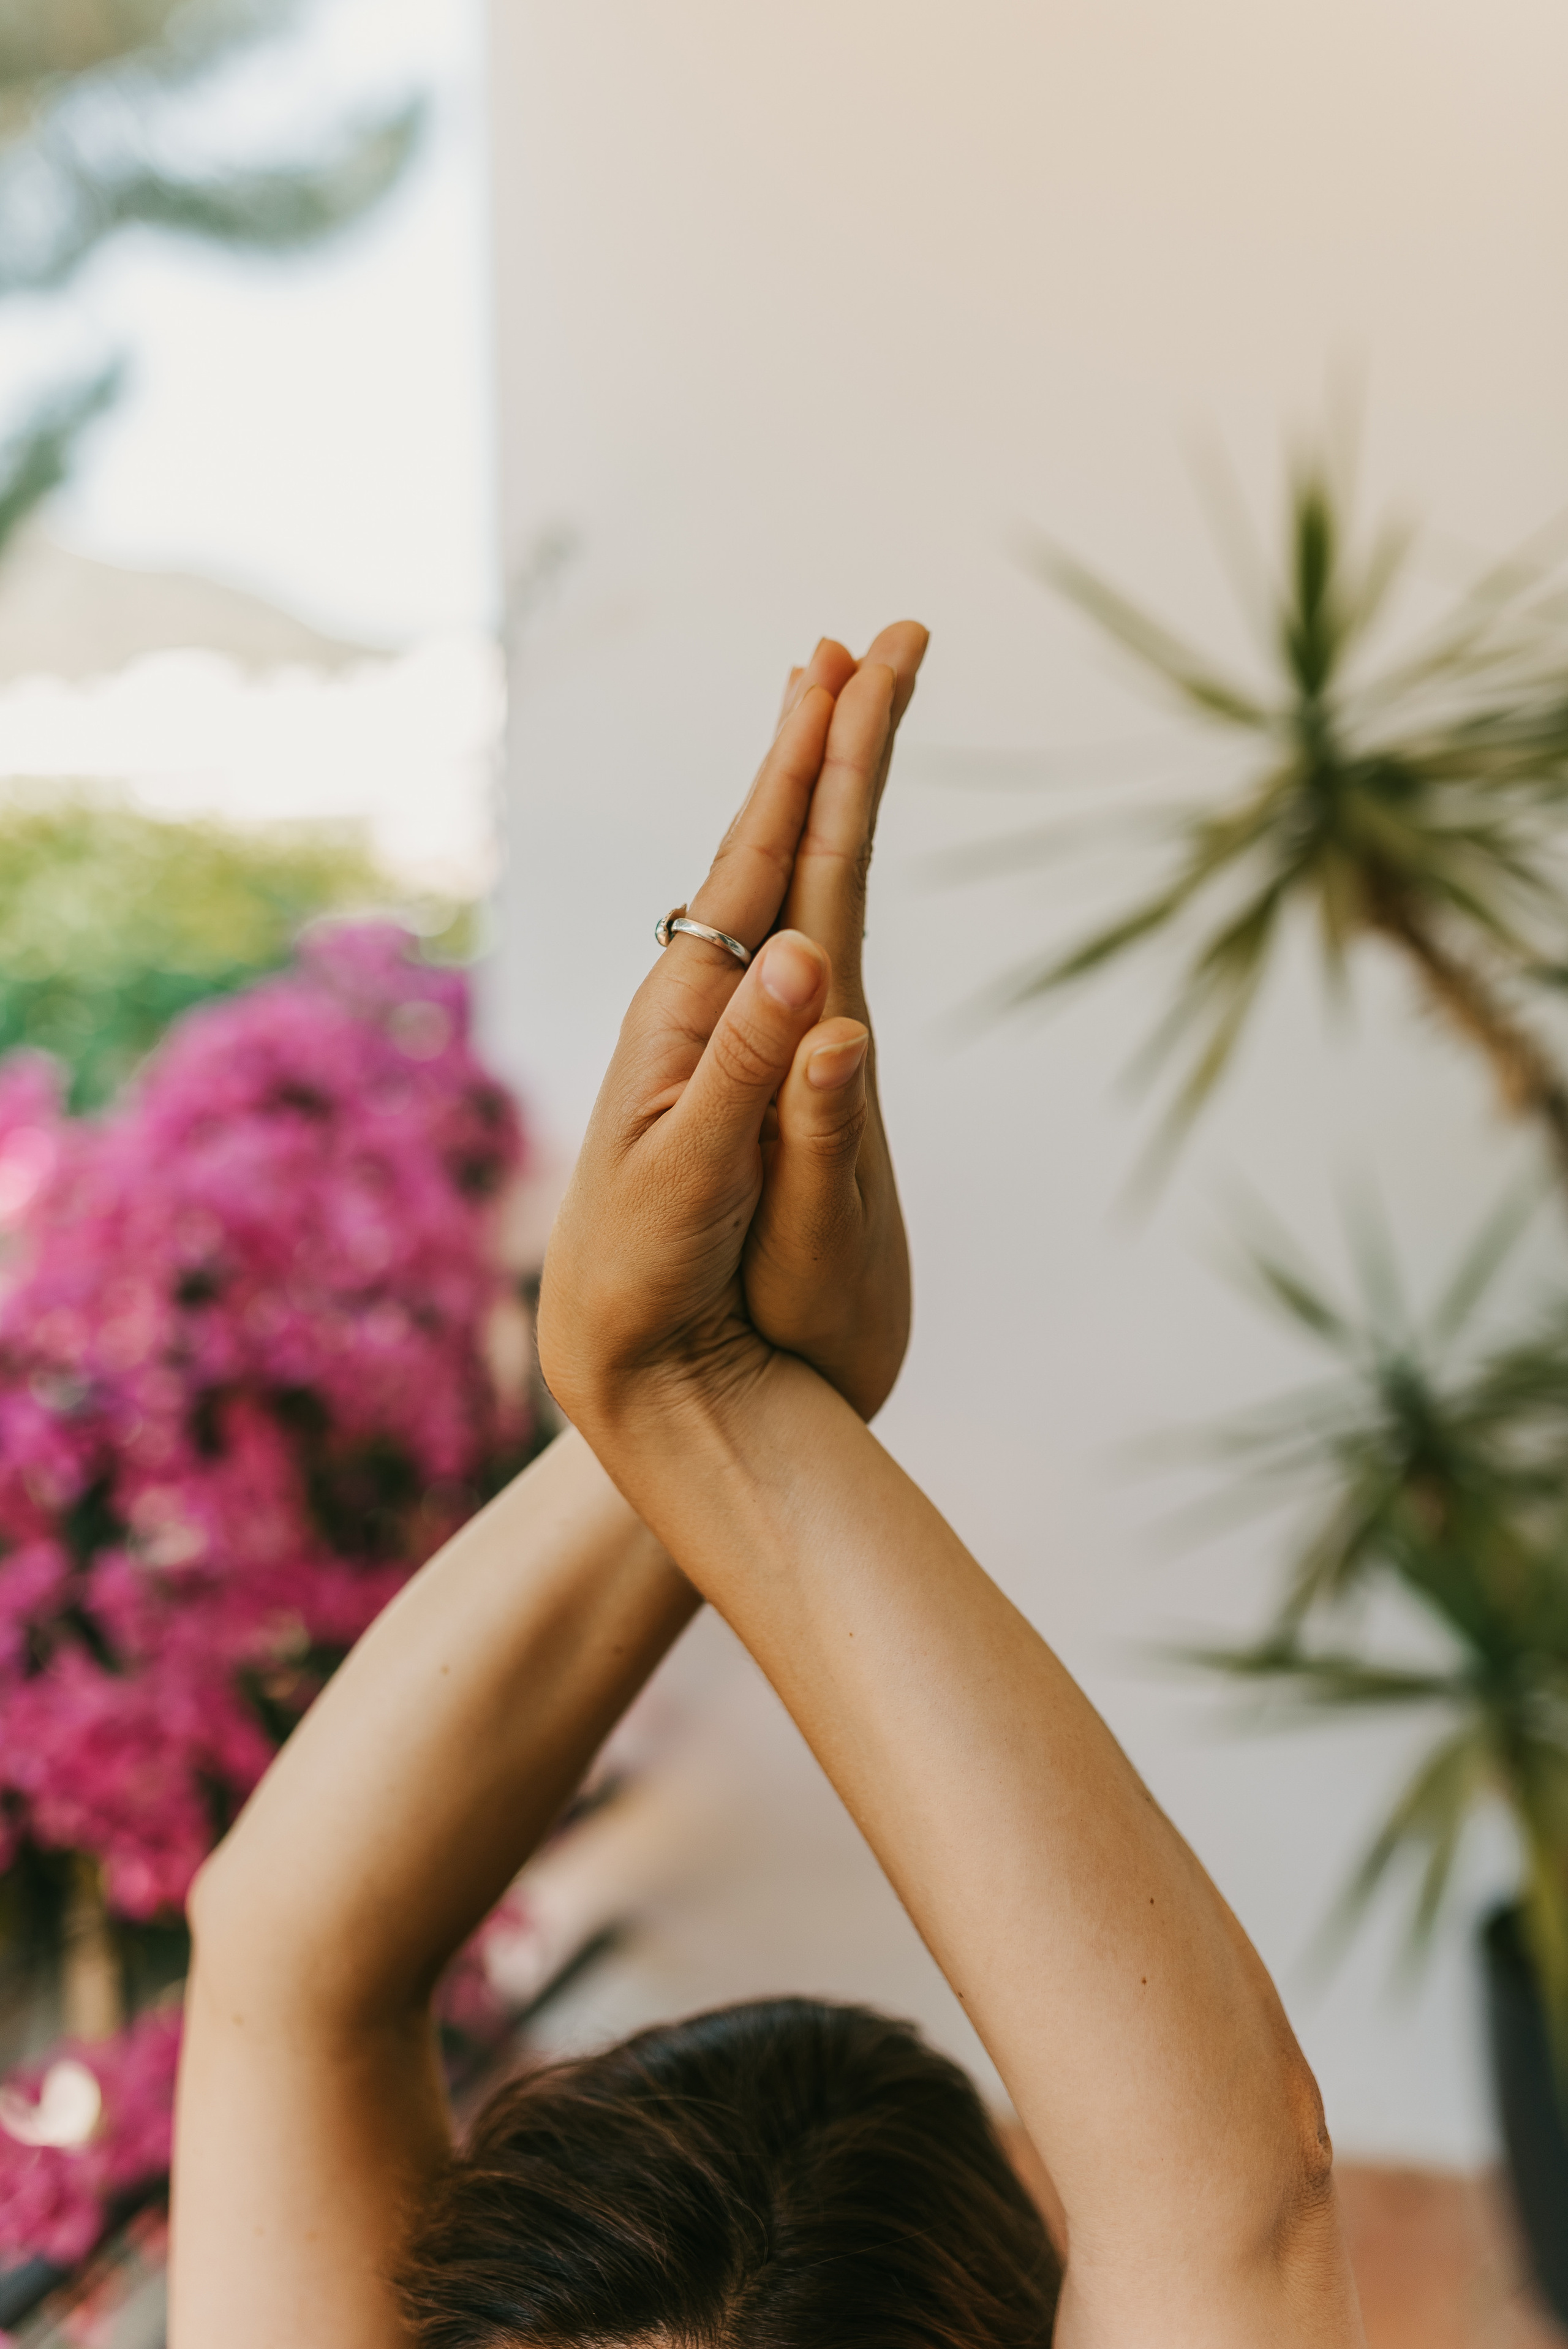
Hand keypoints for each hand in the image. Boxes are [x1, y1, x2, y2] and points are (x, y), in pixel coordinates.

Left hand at [539, 623, 926, 1429]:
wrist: (640, 1376)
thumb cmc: (650, 1285)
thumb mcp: (697, 1185)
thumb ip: (754, 1081)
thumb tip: (812, 959)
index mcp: (693, 1016)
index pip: (762, 861)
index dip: (806, 759)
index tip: (845, 660)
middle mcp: (717, 1008)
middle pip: (779, 848)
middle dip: (825, 741)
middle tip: (870, 639)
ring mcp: (744, 1044)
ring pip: (793, 889)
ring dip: (820, 795)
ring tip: (842, 711)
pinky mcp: (772, 1090)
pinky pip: (803, 953)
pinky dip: (819, 883)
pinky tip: (818, 865)